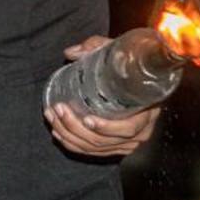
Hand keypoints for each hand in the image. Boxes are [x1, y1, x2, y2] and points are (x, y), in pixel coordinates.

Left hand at [45, 34, 161, 157]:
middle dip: (76, 128)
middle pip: (105, 141)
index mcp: (147, 111)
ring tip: (53, 117)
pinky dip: (73, 145)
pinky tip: (59, 132)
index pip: (128, 128)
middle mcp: (140, 132)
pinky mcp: (116, 146)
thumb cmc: (130, 65)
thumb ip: (95, 47)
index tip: (87, 118)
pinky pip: (93, 152)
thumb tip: (71, 53)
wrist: (140, 78)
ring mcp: (127, 142)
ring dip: (70, 135)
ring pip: (95, 148)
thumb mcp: (116, 51)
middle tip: (59, 109)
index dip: (106, 127)